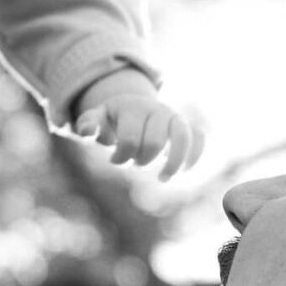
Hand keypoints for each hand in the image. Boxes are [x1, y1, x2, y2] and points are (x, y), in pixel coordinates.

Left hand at [72, 81, 205, 181]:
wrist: (133, 106)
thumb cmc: (112, 120)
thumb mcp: (97, 119)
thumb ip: (88, 124)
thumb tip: (87, 131)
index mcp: (132, 107)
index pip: (130, 140)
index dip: (120, 157)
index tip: (114, 160)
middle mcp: (157, 109)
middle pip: (155, 142)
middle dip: (142, 160)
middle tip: (135, 163)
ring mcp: (174, 116)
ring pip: (182, 137)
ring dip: (174, 162)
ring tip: (163, 179)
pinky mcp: (187, 125)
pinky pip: (199, 137)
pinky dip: (196, 154)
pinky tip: (186, 171)